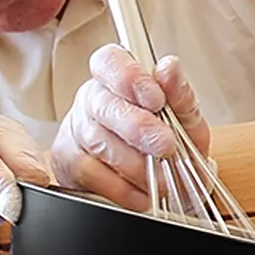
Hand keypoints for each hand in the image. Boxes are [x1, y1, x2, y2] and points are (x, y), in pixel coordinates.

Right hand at [50, 44, 211, 210]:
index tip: (156, 99)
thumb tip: (169, 68)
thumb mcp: (186, 120)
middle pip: (103, 103)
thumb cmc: (170, 144)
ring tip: (162, 176)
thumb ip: (180, 94)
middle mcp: (93, 99)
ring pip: (99, 142)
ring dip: (137, 164)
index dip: (129, 77)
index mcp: (119, 79)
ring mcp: (76, 130)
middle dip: (138, 127)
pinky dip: (124, 188)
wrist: (166, 189)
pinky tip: (143, 192)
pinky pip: (93, 174)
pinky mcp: (68, 163)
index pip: (110, 61)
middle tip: (166, 145)